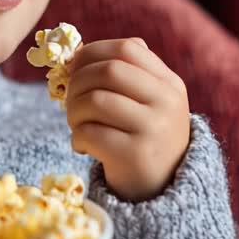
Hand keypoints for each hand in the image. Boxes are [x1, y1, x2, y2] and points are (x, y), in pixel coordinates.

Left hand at [65, 37, 190, 201]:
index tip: (74, 67)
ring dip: (73, 112)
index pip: (127, 49)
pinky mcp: (136, 155)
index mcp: (169, 83)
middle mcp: (166, 102)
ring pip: (95, 101)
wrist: (160, 190)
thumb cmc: (142, 138)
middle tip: (69, 100)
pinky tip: (83, 146)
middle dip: (78, 82)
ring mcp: (154, 128)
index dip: (92, 52)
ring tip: (77, 125)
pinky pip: (90, 133)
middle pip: (108, 71)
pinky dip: (77, 138)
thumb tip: (76, 53)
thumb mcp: (147, 103)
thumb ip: (123, 76)